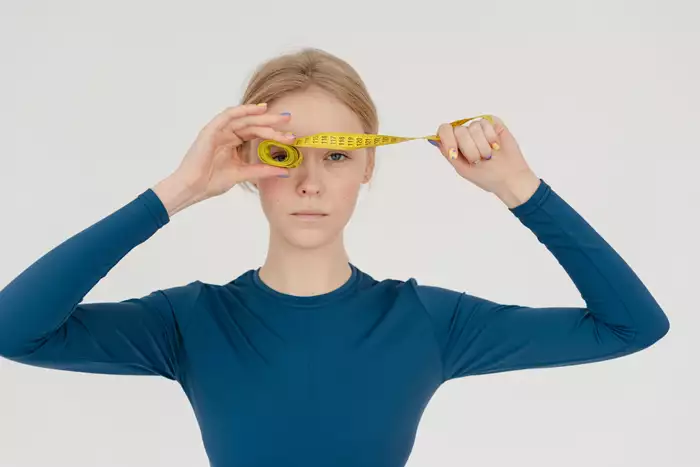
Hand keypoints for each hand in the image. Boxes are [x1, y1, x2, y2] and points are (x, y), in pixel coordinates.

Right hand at [169, 103, 294, 201]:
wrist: (192, 188)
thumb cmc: (211, 181)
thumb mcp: (243, 174)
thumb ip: (262, 170)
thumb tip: (285, 170)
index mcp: (233, 142)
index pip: (256, 133)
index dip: (273, 132)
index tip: (290, 135)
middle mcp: (226, 134)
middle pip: (252, 124)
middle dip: (270, 122)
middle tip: (288, 120)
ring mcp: (218, 131)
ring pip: (243, 119)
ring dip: (260, 117)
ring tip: (276, 118)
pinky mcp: (210, 130)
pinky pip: (227, 116)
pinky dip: (241, 111)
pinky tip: (256, 110)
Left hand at [429, 115, 539, 202]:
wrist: (509, 178)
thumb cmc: (486, 176)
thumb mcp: (462, 168)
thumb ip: (448, 153)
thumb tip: (433, 139)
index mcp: (455, 144)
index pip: (444, 130)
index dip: (447, 139)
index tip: (453, 153)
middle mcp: (465, 134)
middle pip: (459, 130)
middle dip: (469, 148)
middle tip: (478, 159)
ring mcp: (479, 128)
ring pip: (473, 127)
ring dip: (482, 145)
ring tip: (488, 155)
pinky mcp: (492, 123)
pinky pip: (485, 123)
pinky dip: (490, 138)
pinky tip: (495, 146)